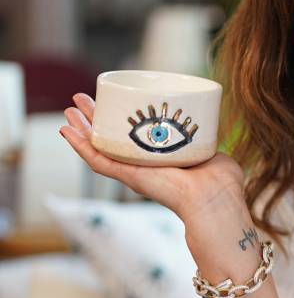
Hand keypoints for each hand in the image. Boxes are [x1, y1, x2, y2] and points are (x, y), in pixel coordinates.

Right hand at [59, 93, 246, 225]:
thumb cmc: (221, 183)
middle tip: (80, 99)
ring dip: (81, 130)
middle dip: (95, 120)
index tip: (113, 103)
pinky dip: (80, 147)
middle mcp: (145, 166)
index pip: (136, 139)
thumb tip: (211, 133)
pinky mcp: (129, 177)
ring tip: (68, 110)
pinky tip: (67, 132)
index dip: (121, 122)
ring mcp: (134, 172)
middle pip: (111, 141)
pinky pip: (98, 162)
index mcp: (163, 160)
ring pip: (99, 149)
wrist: (214, 198)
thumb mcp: (214, 153)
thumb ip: (209, 143)